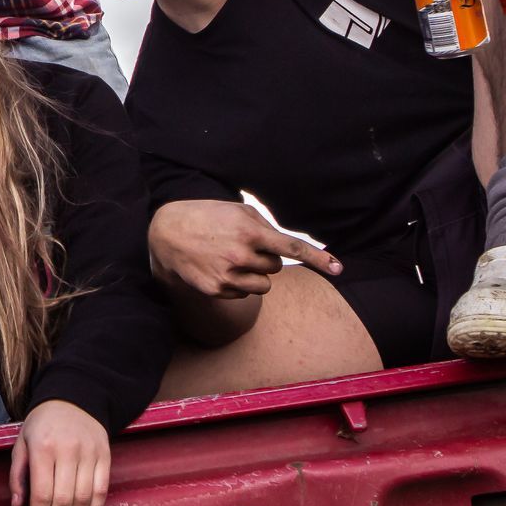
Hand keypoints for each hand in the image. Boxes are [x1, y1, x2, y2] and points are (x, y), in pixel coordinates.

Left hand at [9, 401, 110, 505]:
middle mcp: (68, 451)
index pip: (42, 494)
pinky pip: (102, 493)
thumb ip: (17, 474)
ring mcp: (90, 455)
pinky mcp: (105, 458)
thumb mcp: (21, 442)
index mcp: (43, 447)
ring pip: (84, 501)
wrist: (75, 398)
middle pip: (64, 502)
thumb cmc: (43, 424)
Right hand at [148, 199, 339, 297]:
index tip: (339, 268)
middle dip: (265, 258)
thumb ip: (264, 228)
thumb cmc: (208, 217)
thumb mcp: (237, 212)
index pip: (291, 248)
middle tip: (242, 245)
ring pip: (263, 285)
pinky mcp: (217, 290)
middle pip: (276, 267)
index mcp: (249, 232)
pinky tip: (219, 268)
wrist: (166, 233)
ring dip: (254, 274)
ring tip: (230, 258)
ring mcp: (228, 276)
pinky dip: (238, 283)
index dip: (318, 258)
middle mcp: (241, 256)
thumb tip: (286, 250)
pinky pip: (244, 293)